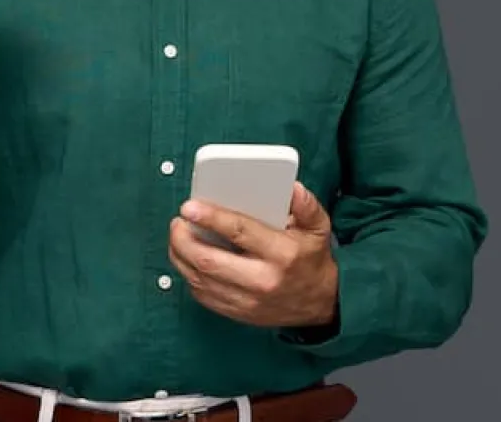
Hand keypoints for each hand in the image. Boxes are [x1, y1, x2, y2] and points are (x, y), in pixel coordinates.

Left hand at [167, 181, 338, 328]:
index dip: (210, 218)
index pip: (239, 232)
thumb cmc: (313, 260)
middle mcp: (262, 280)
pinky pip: (203, 296)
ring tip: (179, 236)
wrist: (322, 304)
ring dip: (181, 256)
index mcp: (282, 254)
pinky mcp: (239, 313)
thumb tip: (292, 188)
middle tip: (178, 222)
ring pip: (200, 279)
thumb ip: (306, 205)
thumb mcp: (318, 228)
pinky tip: (188, 259)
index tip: (189, 207)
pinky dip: (190, 276)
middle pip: (209, 260)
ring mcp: (248, 301)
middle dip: (184, 239)